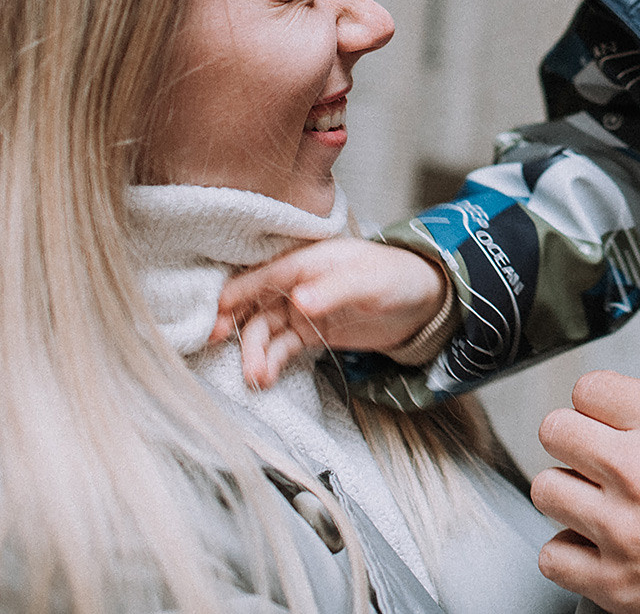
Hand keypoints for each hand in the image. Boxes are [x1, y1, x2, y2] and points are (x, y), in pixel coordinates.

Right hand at [211, 237, 445, 389]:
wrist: (423, 302)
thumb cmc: (398, 278)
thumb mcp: (369, 282)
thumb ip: (334, 290)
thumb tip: (298, 300)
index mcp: (309, 261)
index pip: (264, 276)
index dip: (237, 294)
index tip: (215, 318)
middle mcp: (299, 284)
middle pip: (257, 305)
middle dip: (239, 329)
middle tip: (227, 353)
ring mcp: (303, 309)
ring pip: (266, 330)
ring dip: (256, 352)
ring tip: (256, 378)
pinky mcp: (311, 331)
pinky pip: (282, 347)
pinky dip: (271, 361)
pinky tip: (266, 378)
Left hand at [533, 371, 639, 613]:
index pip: (591, 387)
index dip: (604, 399)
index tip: (613, 414)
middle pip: (557, 430)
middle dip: (576, 435)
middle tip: (598, 450)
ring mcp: (624, 529)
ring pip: (546, 489)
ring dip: (568, 489)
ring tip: (596, 499)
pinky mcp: (618, 586)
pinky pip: (554, 556)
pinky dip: (570, 550)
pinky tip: (597, 547)